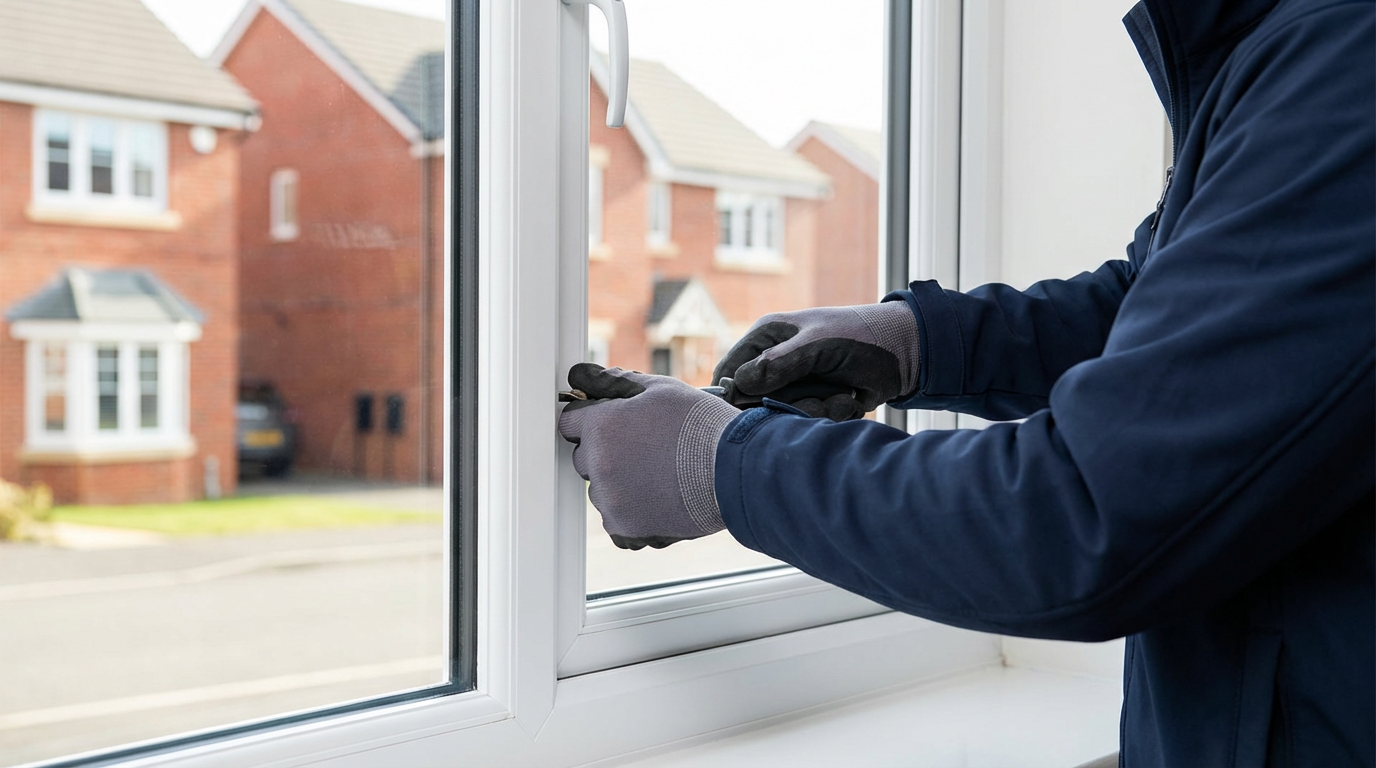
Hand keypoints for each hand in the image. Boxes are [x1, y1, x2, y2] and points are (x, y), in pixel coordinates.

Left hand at [557, 363, 740, 549]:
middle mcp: (598, 463)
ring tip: (660, 474)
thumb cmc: (702, 427)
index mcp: (601, 425)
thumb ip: (617, 382)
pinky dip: (633, 511)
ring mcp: (610, 498)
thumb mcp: (662, 389)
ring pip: (601, 489)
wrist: (736, 472)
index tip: (613, 424)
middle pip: (584, 457)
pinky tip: (661, 496)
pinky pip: (616, 518)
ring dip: (620, 483)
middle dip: (606, 451)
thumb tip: (584, 375)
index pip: (570, 422)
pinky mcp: (625, 527)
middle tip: (646, 449)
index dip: (592, 420)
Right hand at [712, 301, 919, 420]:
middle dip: (790, 405)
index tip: (759, 405)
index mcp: (766, 338)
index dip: (737, 395)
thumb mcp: (817, 344)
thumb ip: (778, 364)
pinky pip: (811, 422)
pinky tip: (851, 396)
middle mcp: (776, 363)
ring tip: (842, 392)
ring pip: (786, 417)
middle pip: (757, 404)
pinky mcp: (817, 402)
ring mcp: (798, 385)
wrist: (906, 352)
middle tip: (816, 395)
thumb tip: (738, 386)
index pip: (729, 373)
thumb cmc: (859, 335)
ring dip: (817, 410)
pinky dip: (835, 413)